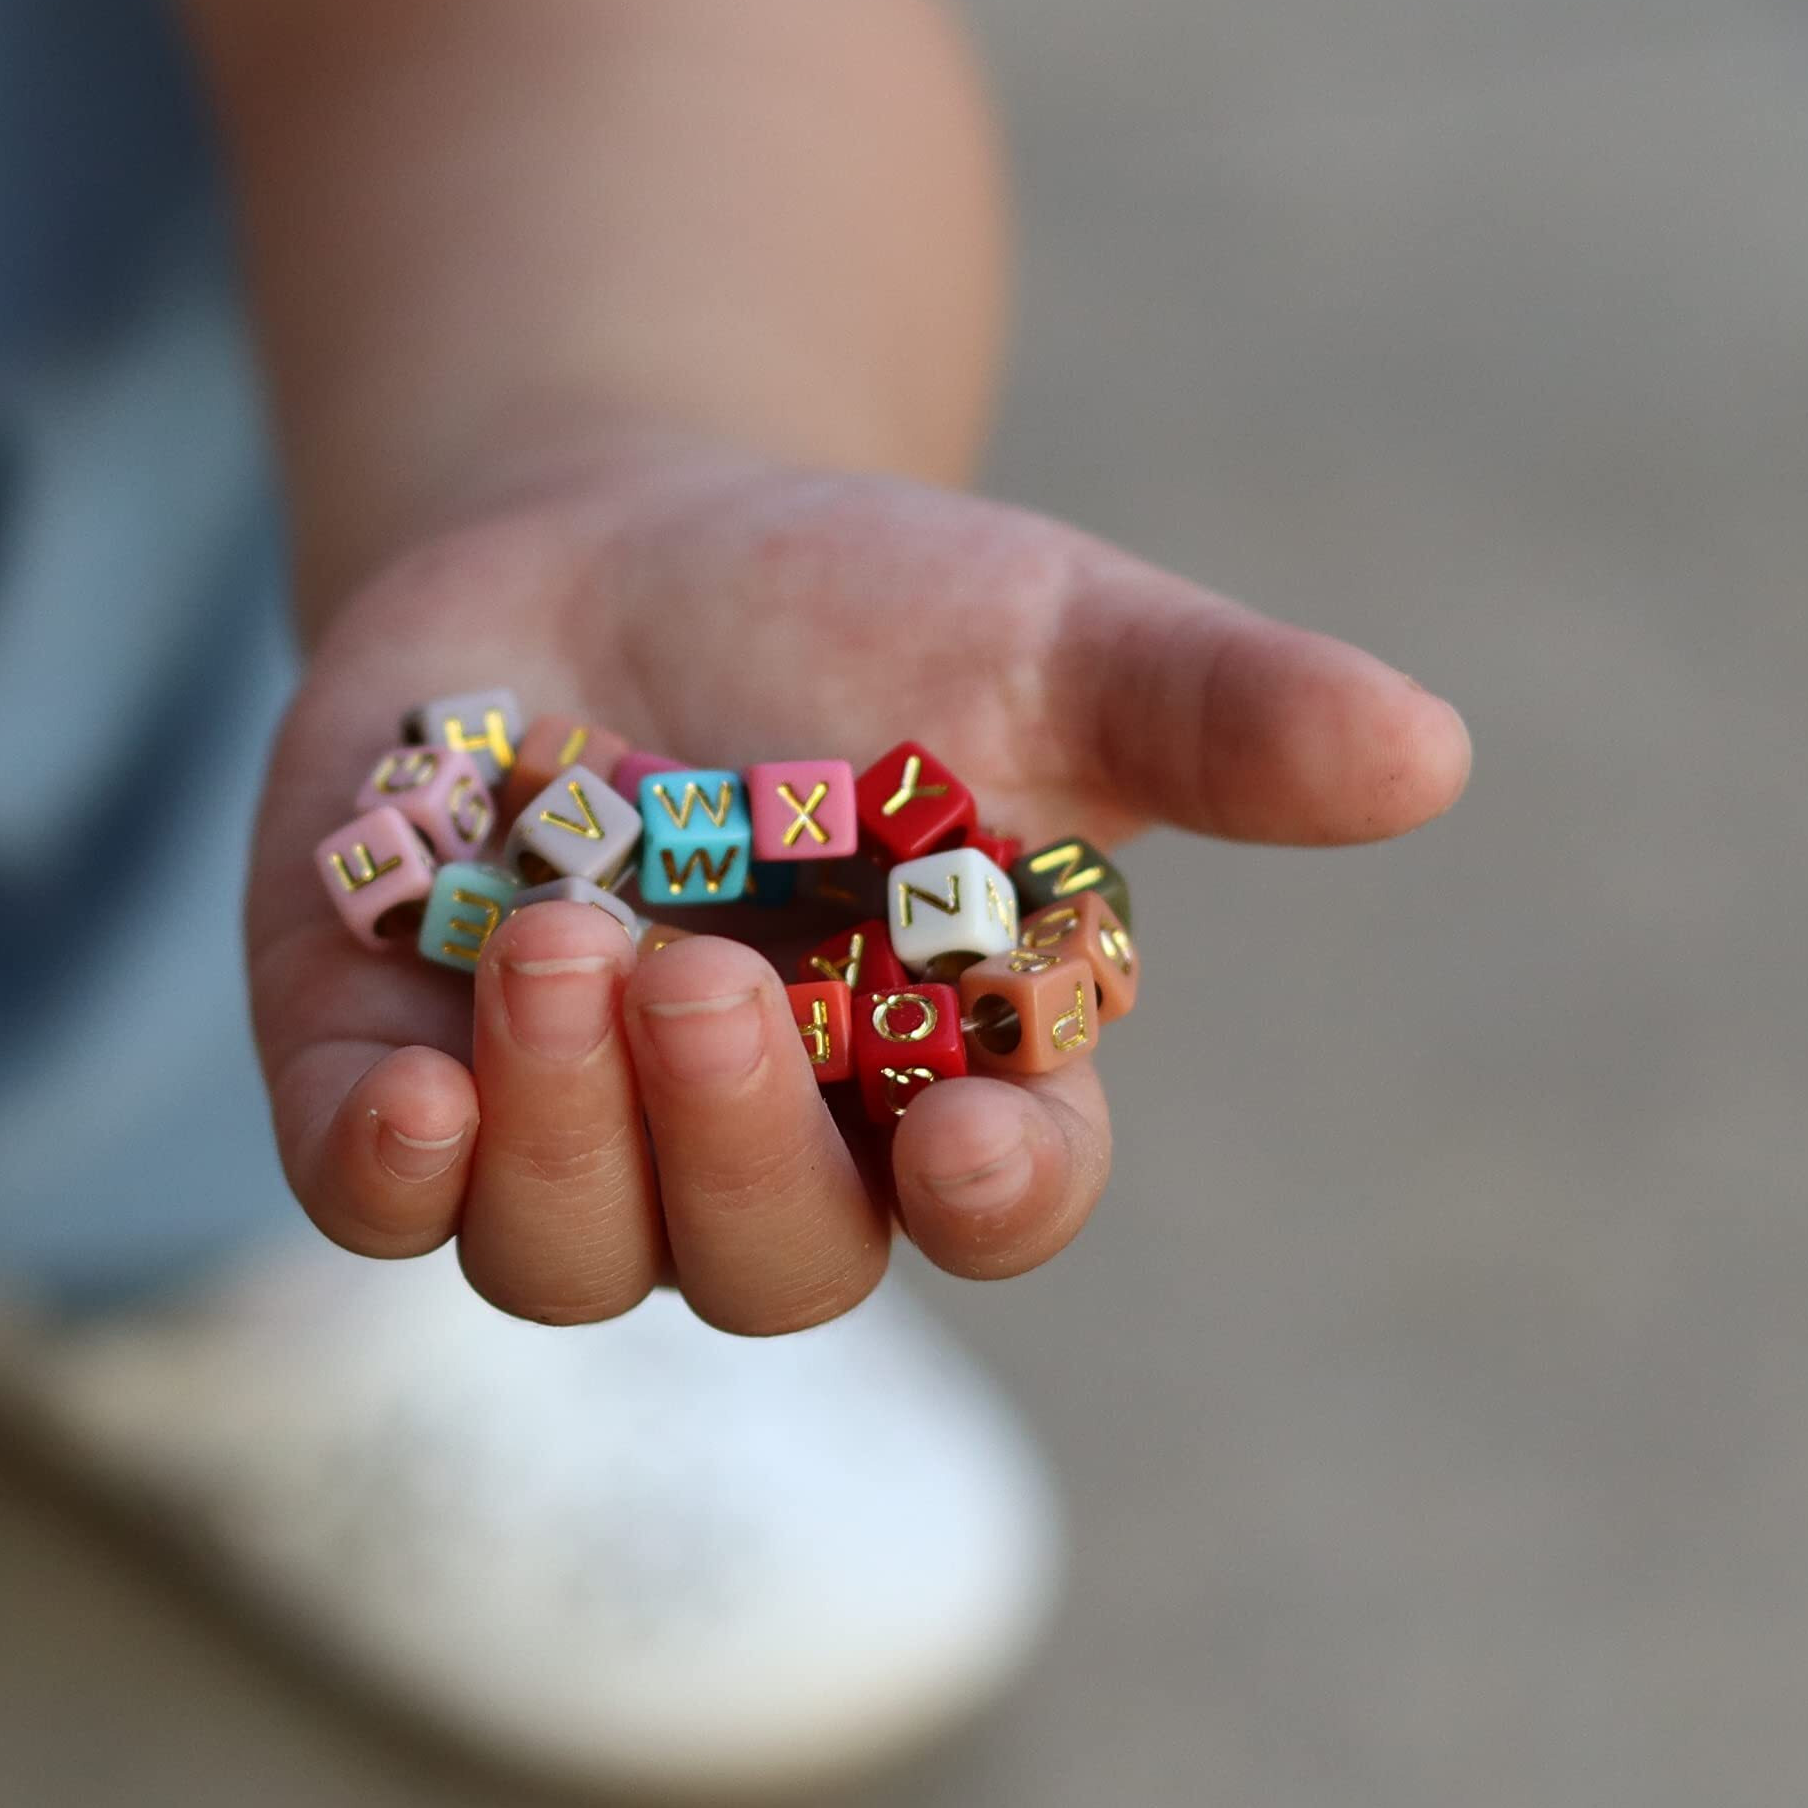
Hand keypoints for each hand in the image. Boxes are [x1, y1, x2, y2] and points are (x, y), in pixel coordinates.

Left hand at [246, 445, 1470, 1332]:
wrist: (605, 550)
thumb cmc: (858, 612)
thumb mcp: (1040, 631)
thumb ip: (1210, 707)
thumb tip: (1425, 752)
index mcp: (942, 1071)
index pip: (994, 1201)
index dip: (991, 1197)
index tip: (970, 1141)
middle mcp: (755, 1142)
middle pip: (769, 1258)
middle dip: (741, 1145)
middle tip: (710, 975)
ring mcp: (561, 1127)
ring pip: (565, 1253)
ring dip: (565, 1137)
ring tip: (564, 945)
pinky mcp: (386, 1078)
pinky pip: (381, 1201)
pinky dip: (391, 1175)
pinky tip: (403, 1100)